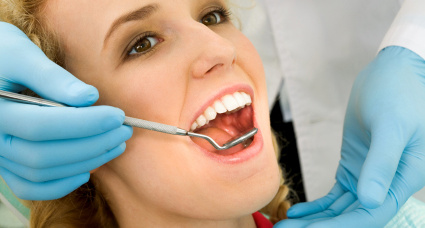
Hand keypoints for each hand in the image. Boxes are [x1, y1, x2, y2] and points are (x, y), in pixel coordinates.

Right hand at [0, 22, 132, 199]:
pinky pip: (31, 186)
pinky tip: (88, 169)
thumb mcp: (21, 54)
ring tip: (116, 144)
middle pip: (44, 155)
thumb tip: (89, 97)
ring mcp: (0, 155)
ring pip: (42, 172)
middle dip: (91, 144)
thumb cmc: (2, 55)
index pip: (42, 126)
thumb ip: (51, 76)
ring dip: (85, 162)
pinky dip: (60, 184)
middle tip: (123, 130)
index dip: (85, 123)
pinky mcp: (8, 164)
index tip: (116, 115)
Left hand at [277, 46, 424, 226]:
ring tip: (286, 225)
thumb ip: (383, 163)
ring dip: (315, 219)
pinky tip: (298, 211)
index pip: (371, 214)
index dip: (340, 227)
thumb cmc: (399, 92)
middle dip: (321, 227)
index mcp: (403, 178)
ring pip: (341, 209)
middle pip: (353, 216)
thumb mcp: (392, 126)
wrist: (392, 72)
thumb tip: (371, 201)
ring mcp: (369, 176)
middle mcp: (387, 184)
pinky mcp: (355, 167)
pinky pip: (336, 195)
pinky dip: (318, 205)